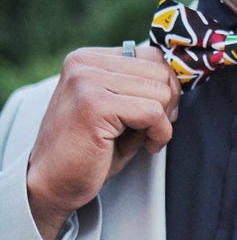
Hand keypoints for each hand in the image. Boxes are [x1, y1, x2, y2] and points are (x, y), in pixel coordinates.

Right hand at [26, 46, 179, 239]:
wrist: (52, 184)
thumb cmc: (88, 153)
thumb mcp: (118, 113)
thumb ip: (142, 92)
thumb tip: (179, 80)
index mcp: (88, 59)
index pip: (151, 55)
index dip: (166, 87)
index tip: (160, 115)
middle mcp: (84, 63)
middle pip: (159, 70)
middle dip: (169, 104)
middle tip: (156, 130)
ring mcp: (87, 81)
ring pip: (160, 90)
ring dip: (164, 122)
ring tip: (147, 140)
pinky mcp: (95, 105)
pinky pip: (152, 112)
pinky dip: (160, 134)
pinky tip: (147, 147)